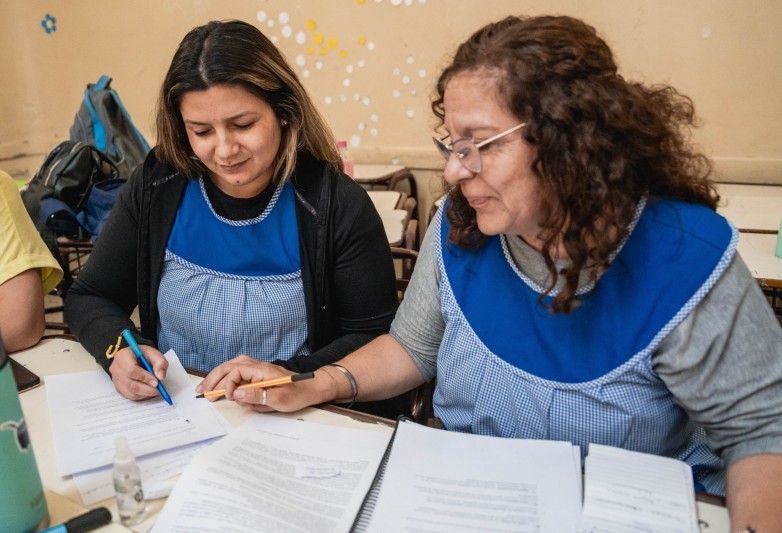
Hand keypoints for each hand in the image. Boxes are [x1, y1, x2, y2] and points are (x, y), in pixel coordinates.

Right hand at [109, 345, 167, 400]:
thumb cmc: (143, 355)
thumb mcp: (154, 354)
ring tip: (155, 390)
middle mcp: (116, 369)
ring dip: (145, 393)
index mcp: (123, 356)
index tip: (156, 382)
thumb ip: (160, 363)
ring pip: (130, 392)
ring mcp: (116, 380)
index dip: (144, 377)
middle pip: (130, 384)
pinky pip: (130, 396)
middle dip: (146, 389)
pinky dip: (141, 396)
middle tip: (158, 389)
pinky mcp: (119, 388)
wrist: (134, 358)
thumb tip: (160, 377)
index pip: (131, 370)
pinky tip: (148, 391)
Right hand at [196, 356, 327, 412]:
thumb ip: (257, 396)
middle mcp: (256, 365)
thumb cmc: (296, 394)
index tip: (230, 398)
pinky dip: (225, 377)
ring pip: (230, 367)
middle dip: (214, 379)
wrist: (309, 388)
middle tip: (203, 393)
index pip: (236, 371)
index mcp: (261, 369)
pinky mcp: (256, 374)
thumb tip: (237, 393)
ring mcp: (255, 368)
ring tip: (205, 389)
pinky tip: (218, 385)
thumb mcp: (279, 399)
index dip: (229, 384)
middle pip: (229, 366)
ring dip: (216, 377)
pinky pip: (236, 372)